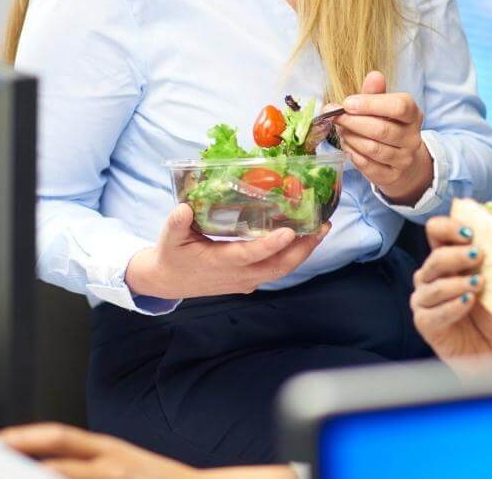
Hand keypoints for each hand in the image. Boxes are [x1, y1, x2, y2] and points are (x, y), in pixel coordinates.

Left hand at [0, 423, 196, 477]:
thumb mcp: (122, 466)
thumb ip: (89, 466)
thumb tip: (44, 465)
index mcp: (108, 450)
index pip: (60, 435)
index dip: (25, 436)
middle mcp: (112, 464)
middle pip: (59, 457)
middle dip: (22, 456)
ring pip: (66, 477)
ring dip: (41, 477)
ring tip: (4, 473)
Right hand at [125, 204, 329, 298]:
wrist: (169, 282)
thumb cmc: (172, 256)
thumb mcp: (168, 239)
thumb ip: (176, 224)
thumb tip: (184, 209)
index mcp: (219, 264)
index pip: (249, 256)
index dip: (269, 246)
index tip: (289, 232)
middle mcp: (238, 276)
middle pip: (278, 267)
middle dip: (303, 248)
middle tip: (323, 226)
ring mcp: (246, 280)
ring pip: (282, 269)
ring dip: (304, 251)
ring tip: (322, 228)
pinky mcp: (250, 279)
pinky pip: (277, 269)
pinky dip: (294, 254)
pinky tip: (305, 236)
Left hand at [333, 71, 432, 205]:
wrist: (402, 159)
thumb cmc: (388, 125)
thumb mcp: (383, 106)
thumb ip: (375, 92)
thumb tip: (373, 75)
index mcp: (413, 115)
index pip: (399, 107)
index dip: (371, 104)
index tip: (348, 103)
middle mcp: (412, 138)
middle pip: (382, 129)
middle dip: (353, 122)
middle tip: (336, 117)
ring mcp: (404, 159)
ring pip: (373, 148)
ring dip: (351, 138)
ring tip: (341, 130)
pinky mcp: (392, 176)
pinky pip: (368, 165)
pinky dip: (353, 154)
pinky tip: (347, 145)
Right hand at [410, 216, 491, 364]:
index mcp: (447, 258)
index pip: (436, 231)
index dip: (448, 227)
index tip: (469, 232)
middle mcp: (431, 276)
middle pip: (434, 257)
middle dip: (456, 255)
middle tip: (478, 255)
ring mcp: (424, 299)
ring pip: (432, 285)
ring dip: (457, 283)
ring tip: (478, 284)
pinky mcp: (424, 322)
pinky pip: (432, 312)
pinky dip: (452, 306)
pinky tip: (468, 303)